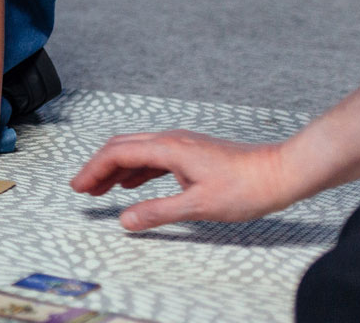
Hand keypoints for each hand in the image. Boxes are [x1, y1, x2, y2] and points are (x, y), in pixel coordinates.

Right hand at [71, 129, 296, 230]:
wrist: (281, 172)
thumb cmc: (247, 186)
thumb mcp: (199, 206)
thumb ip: (158, 212)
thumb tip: (126, 220)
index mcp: (168, 149)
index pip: (117, 154)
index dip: (93, 170)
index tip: (78, 187)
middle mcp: (171, 140)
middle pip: (122, 147)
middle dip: (98, 167)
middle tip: (82, 188)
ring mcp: (182, 145)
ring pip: (137, 151)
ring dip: (116, 168)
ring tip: (102, 189)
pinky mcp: (192, 153)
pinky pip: (154, 156)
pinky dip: (136, 169)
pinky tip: (134, 184)